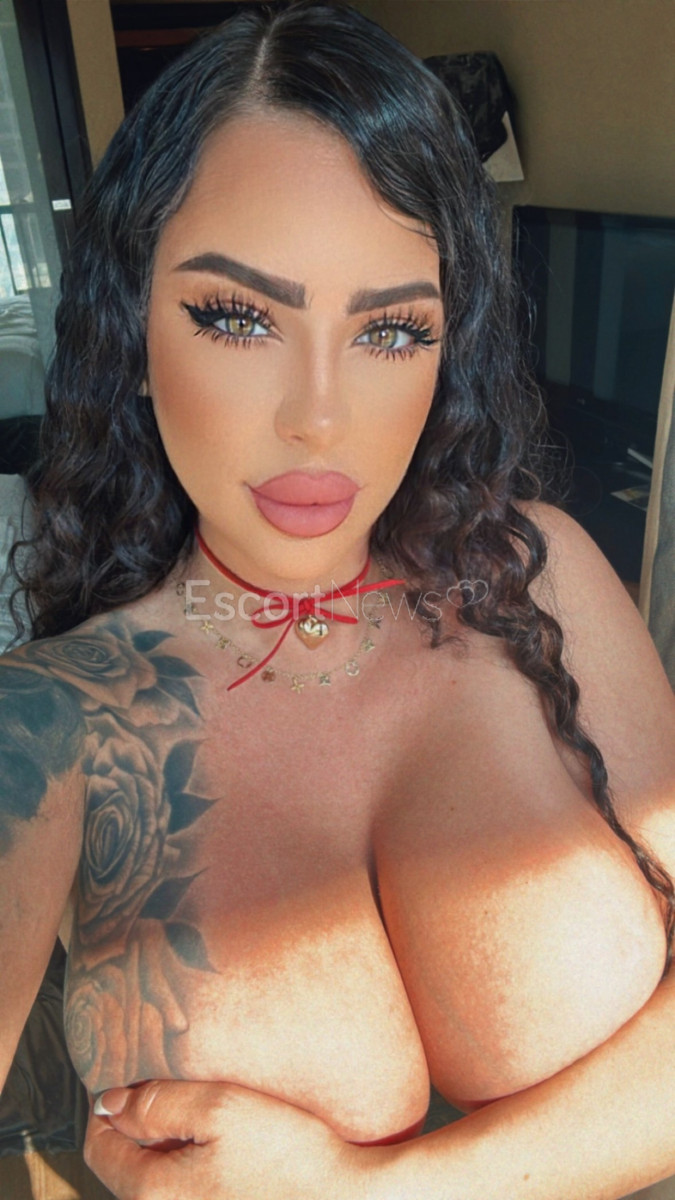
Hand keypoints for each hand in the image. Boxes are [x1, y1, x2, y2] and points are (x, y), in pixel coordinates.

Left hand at [84, 1078, 363, 1199]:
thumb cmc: (289, 1157)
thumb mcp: (221, 1108)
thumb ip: (159, 1103)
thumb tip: (110, 1103)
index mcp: (152, 1191)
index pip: (98, 1147)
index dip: (109, 1105)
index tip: (128, 1076)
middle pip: (126, 1166)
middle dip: (139, 1125)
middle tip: (168, 1087)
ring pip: (157, 1180)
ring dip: (167, 1146)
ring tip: (199, 1112)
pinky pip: (186, 1192)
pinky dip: (191, 1166)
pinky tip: (223, 1146)